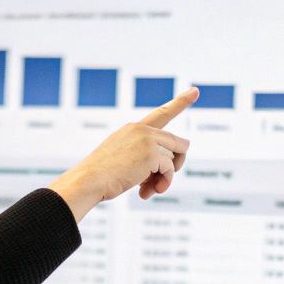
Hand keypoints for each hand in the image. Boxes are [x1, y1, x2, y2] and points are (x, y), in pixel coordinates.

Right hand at [47, 87, 197, 220]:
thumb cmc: (101, 177)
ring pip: (175, 158)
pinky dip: (163, 183)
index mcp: (133, 129)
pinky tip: (145, 192)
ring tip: (149, 189)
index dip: (180, 103)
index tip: (195, 91)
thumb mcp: (123, 161)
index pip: (161, 114)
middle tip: (159, 184)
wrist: (88, 181)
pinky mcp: (152, 153)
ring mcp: (147, 139)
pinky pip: (170, 170)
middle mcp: (142, 129)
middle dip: (174, 165)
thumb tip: (172, 165)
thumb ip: (146, 159)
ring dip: (165, 178)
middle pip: (177, 143)